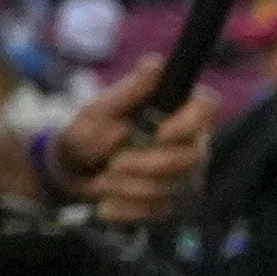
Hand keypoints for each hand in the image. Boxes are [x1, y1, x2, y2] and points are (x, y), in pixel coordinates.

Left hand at [42, 80, 203, 224]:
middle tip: (113, 164)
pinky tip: (106, 203)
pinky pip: (159, 212)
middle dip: (146, 164)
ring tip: (103, 180)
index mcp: (174, 111)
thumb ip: (129, 91)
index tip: (160, 133)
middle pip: (191, 157)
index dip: (190, 122)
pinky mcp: (173, 203)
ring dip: (128, 187)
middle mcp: (189, 142)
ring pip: (173, 187)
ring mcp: (184, 174)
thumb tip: (156, 63)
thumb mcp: (97, 111)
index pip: (207, 107)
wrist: (69, 175)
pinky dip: (126, 209)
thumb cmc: (86, 134)